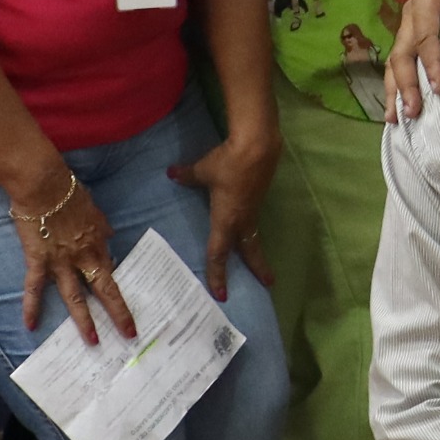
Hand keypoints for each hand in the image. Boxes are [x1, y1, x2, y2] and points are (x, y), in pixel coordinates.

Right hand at [13, 172, 126, 344]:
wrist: (43, 184)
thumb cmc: (69, 192)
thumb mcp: (94, 208)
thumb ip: (101, 225)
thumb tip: (109, 235)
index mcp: (97, 244)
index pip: (111, 272)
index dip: (118, 289)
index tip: (126, 305)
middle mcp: (84, 257)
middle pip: (104, 289)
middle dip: (118, 313)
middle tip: (129, 334)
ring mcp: (61, 262)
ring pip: (75, 296)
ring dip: (84, 320)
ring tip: (93, 341)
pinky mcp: (38, 261)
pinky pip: (34, 288)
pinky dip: (31, 307)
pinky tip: (30, 325)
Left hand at [165, 126, 281, 299]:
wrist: (258, 146)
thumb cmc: (228, 163)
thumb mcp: (204, 170)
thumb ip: (187, 175)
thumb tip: (172, 173)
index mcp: (226, 219)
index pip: (218, 253)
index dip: (217, 274)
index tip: (221, 293)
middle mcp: (242, 219)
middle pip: (249, 250)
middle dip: (258, 268)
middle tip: (267, 284)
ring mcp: (254, 209)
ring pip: (254, 236)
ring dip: (258, 250)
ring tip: (263, 262)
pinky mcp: (260, 197)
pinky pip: (255, 220)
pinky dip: (253, 230)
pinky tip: (251, 225)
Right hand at [380, 0, 439, 119]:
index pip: (425, 35)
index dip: (431, 62)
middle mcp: (413, 14)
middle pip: (403, 52)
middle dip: (405, 84)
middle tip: (413, 111)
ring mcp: (411, 26)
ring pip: (396, 61)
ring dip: (395, 89)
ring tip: (397, 118)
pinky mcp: (416, 36)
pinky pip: (403, 62)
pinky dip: (397, 85)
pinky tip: (397, 107)